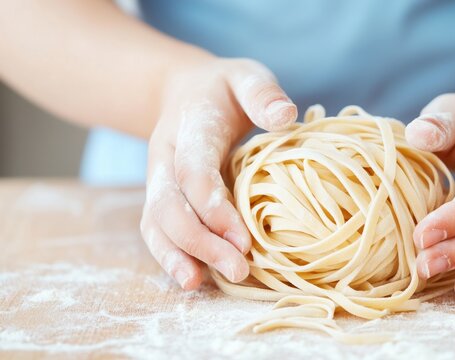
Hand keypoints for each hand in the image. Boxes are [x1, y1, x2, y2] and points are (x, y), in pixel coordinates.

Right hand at [140, 57, 296, 288]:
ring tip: (203, 285)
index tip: (245, 240)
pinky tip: (192, 280)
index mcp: (189, 127)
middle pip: (170, 206)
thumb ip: (262, 94)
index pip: (193, 172)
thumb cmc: (224, 89)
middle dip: (200, 242)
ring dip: (179, 256)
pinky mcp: (161, 196)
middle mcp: (165, 156)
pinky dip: (169, 256)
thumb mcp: (246, 77)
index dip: (215, 208)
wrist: (183, 92)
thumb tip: (288, 116)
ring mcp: (158, 179)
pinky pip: (157, 229)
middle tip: (239, 269)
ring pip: (156, 223)